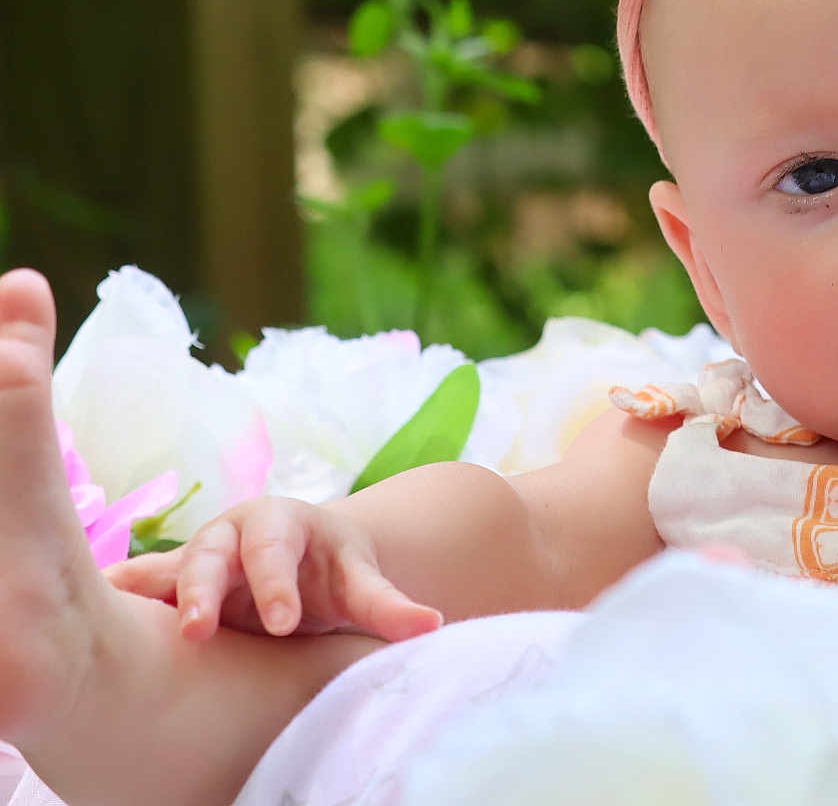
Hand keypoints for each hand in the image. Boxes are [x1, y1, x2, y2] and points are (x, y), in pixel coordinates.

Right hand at [104, 495, 443, 643]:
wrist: (307, 562)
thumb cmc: (334, 573)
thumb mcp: (360, 584)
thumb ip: (389, 606)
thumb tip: (434, 626)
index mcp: (283, 525)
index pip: (278, 547)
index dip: (278, 583)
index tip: (284, 621)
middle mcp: (233, 534)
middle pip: (213, 553)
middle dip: (205, 588)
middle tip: (201, 630)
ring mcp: (197, 558)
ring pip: (167, 570)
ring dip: (151, 595)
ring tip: (125, 626)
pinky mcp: (170, 586)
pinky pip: (136, 588)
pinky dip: (115, 596)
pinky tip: (85, 614)